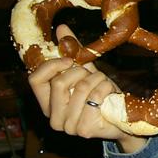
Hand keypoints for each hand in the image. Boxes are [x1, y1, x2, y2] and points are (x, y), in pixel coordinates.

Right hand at [28, 25, 146, 150]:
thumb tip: (61, 28)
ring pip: (80, 88)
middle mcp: (54, 118)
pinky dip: (106, 88)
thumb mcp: (85, 72)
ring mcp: (68, 127)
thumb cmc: (101, 96)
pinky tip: (110, 93)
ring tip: (104, 83)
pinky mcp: (84, 130)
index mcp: (47, 104)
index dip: (52, 65)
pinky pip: (95, 96)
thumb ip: (72, 53)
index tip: (69, 60)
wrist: (122, 119)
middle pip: (59, 83)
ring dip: (98, 79)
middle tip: (94, 75)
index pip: (35, 80)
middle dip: (82, 72)